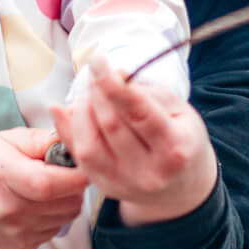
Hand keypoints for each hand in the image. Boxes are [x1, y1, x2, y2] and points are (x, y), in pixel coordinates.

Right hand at [0, 128, 88, 248]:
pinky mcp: (24, 246)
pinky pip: (58, 228)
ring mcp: (16, 231)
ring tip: (49, 188)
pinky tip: (39, 205)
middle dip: (75, 185)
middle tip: (65, 173)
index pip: (49, 183)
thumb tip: (73, 141)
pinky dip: (57, 215)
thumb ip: (41, 139)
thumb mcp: (6, 141)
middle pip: (67, 201)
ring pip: (68, 216)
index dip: (76, 175)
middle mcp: (8, 207)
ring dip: (68, 200)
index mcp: (2, 175)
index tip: (83, 164)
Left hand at [51, 60, 216, 225]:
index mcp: (175, 148)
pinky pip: (77, 156)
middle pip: (110, 124)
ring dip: (82, 110)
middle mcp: (150, 172)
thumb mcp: (180, 110)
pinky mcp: (105, 187)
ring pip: (88, 144)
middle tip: (97, 75)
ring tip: (91, 96)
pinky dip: (67, 129)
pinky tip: (67, 110)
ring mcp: (125, 184)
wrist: (182, 186)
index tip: (97, 61)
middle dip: (97, 92)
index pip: (138, 112)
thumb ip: (146, 90)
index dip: (113, 84)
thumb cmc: (181, 139)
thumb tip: (113, 76)